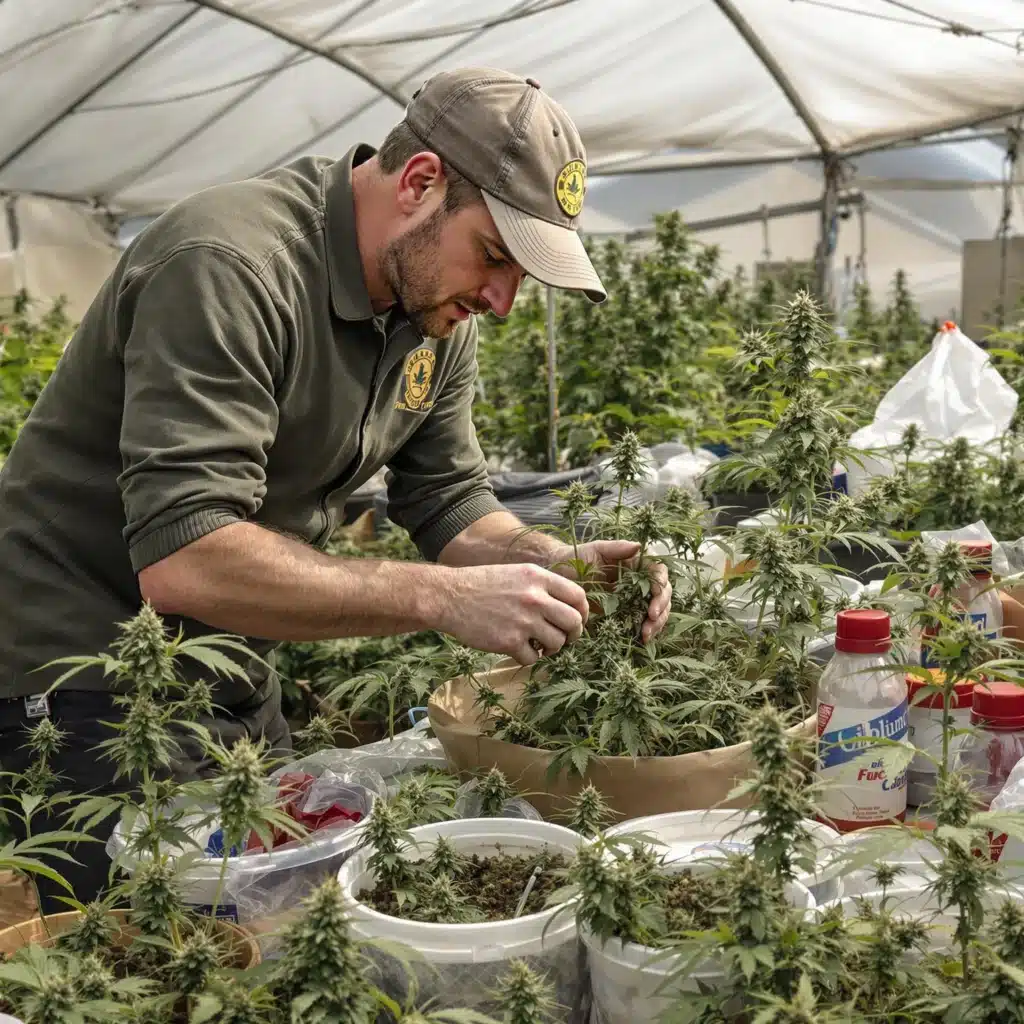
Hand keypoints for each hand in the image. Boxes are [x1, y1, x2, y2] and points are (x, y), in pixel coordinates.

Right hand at [435, 563, 589, 665]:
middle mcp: (535, 598)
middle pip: (574, 622)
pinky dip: (528, 658)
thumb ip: (542, 585)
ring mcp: (523, 621)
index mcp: (538, 577)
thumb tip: (567, 605)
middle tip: (564, 639)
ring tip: (539, 645)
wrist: (449, 596)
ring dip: (552, 648)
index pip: (578, 596)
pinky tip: (518, 650)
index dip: (582, 612)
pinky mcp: (509, 641)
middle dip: (573, 635)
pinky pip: (533, 658)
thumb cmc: (482, 584)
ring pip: (557, 643)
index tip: (577, 621)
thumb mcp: (517, 573)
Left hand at [554, 539, 671, 643]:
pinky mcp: (624, 614)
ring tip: (645, 634)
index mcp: (636, 564)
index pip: (658, 572)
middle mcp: (639, 581)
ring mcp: (633, 598)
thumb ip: (617, 547)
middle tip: (650, 619)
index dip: (661, 584)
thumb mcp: (595, 549)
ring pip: (657, 611)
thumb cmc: (577, 557)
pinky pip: (641, 622)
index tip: (655, 596)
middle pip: (663, 594)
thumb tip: (639, 546)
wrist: (559, 574)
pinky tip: (641, 639)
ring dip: (656, 623)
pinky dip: (646, 630)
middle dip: (661, 608)